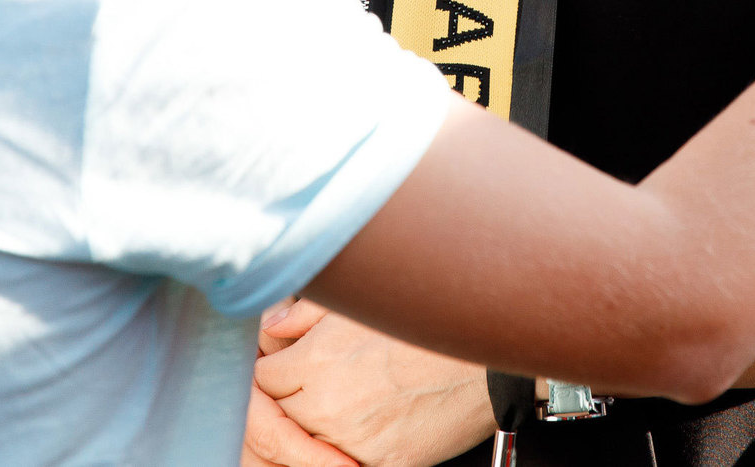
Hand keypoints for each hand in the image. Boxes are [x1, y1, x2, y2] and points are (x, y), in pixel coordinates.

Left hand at [251, 299, 495, 466]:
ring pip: (309, 445)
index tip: (293, 365)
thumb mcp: (364, 303)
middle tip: (323, 384)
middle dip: (294, 399)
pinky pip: (346, 464)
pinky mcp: (385, 462)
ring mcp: (356, 439)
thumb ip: (308, 314)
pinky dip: (350, 451)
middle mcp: (328, 404)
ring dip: (320, 427)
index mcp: (318, 359)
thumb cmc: (432, 323)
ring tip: (352, 403)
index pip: (264, 378)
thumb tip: (275, 324)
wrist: (490, 362)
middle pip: (283, 414)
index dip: (276, 369)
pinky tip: (372, 425)